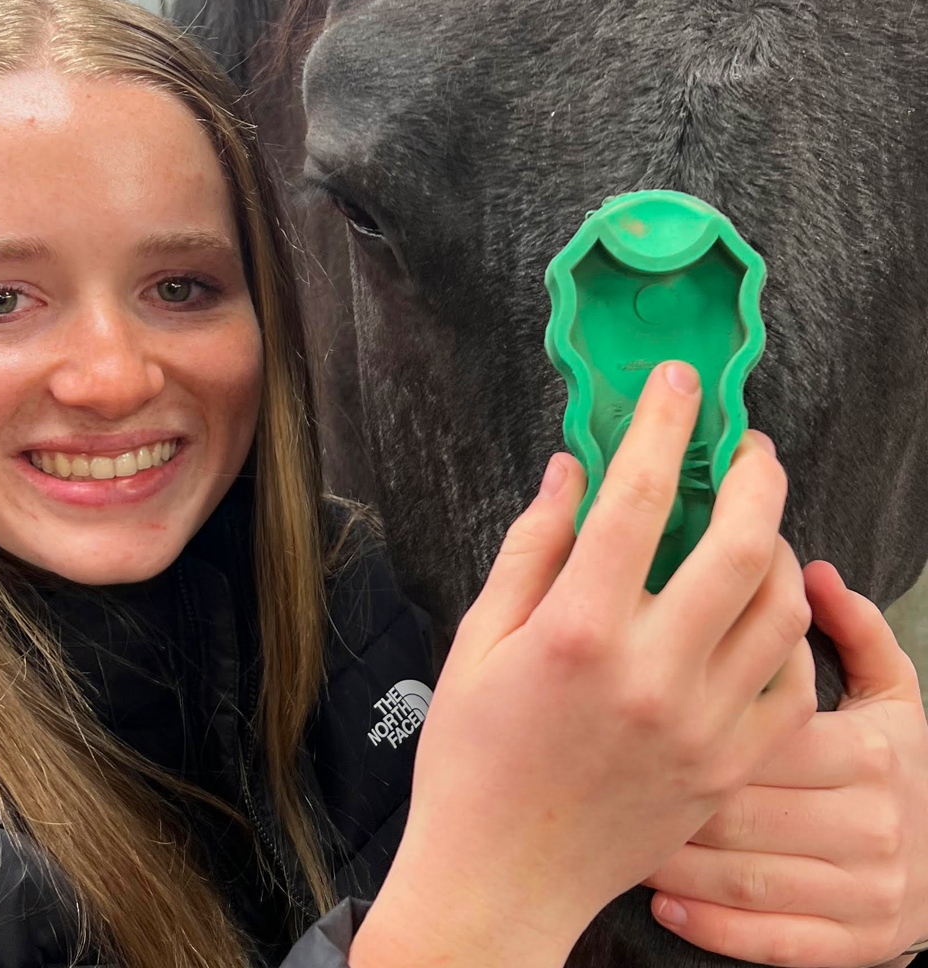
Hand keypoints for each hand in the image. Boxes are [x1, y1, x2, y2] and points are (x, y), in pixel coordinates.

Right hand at [350, 361, 816, 967]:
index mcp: (576, 632)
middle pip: (743, 544)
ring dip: (781, 548)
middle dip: (757, 474)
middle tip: (749, 446)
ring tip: (757, 526)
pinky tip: (761, 614)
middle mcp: (651, 673)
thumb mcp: (478, 642)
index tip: (678, 383)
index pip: (637, 497)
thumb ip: (530, 548)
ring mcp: (701, 727)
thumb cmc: (471, 758)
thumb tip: (570, 472)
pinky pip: (791, 684)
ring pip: (783, 609)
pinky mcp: (727, 770)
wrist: (500, 879)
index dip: (664, 425)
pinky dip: (786, 634)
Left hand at [645, 561, 927, 967]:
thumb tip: (809, 573)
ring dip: (672, 859)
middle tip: (599, 772)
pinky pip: (770, 939)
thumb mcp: (893, 692)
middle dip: (665, 793)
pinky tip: (659, 900)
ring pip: (744, 877)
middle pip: (743, 808)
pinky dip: (709, 925)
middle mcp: (870, 823)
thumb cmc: (896, 762)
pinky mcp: (853, 944)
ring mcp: (864, 891)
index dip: (692, 722)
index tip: (631, 708)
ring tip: (612, 828)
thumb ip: (855, 630)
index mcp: (868, 752)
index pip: (764, 733)